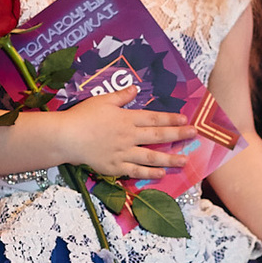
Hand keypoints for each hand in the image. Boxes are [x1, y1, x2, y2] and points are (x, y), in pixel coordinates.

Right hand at [60, 86, 191, 180]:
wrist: (66, 137)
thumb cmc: (82, 116)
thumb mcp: (102, 100)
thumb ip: (121, 96)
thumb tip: (135, 89)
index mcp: (127, 118)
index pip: (154, 118)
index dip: (170, 118)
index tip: (185, 119)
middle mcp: (129, 136)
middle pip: (158, 136)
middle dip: (178, 135)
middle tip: (194, 135)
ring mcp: (123, 153)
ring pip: (151, 157)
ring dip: (170, 158)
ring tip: (185, 160)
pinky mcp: (115, 167)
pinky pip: (136, 171)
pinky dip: (150, 173)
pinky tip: (162, 173)